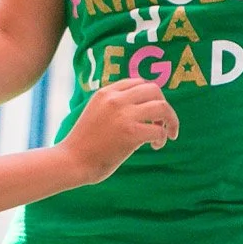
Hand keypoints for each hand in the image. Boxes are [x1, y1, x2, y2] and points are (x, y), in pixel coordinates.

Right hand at [61, 77, 176, 182]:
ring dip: (170, 120)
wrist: (71, 161)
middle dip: (164, 106)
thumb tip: (142, 109)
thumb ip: (114, 106)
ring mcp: (124, 115)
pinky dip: (163, 138)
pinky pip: (159, 130)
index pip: (139, 82)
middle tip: (162, 123)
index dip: (151, 96)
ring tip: (166, 134)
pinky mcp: (131, 133)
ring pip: (162, 107)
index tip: (151, 113)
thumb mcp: (96, 113)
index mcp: (106, 92)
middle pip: (154, 90)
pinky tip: (156, 146)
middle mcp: (116, 99)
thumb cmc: (84, 143)